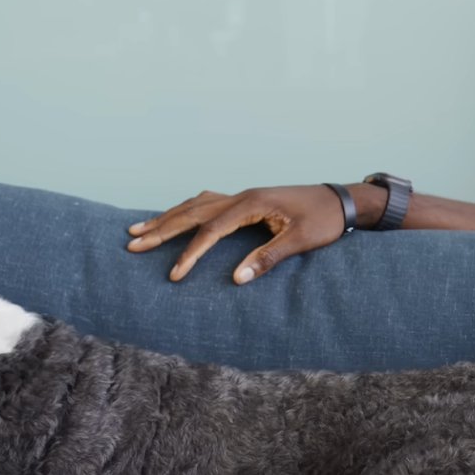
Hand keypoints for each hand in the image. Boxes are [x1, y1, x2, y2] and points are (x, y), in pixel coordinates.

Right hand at [126, 185, 351, 284]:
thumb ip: (268, 257)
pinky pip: (208, 204)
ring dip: (169, 216)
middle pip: (193, 211)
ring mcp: (244, 196)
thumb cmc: (324, 220)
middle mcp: (243, 196)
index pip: (212, 229)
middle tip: (132, 242)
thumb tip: (236, 278)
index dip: (191, 252)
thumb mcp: (300, 241)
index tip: (174, 274)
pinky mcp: (248, 200)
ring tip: (141, 229)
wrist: (342, 200)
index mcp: (253, 203)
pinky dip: (187, 211)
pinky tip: (177, 217)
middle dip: (162, 228)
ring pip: (197, 204)